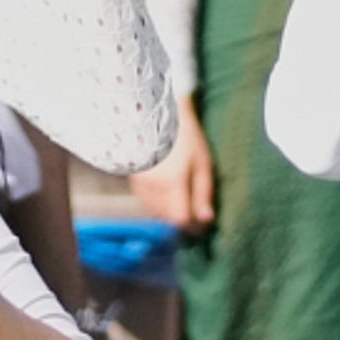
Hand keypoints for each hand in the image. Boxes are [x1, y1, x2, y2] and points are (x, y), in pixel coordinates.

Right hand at [127, 108, 216, 236]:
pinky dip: (157, 201)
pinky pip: (146, 200)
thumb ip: (204, 193)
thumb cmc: (185, 137)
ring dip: (168, 210)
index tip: (201, 221)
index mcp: (172, 183)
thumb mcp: (202, 163)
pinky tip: (166, 190)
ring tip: (180, 195)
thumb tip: (206, 220)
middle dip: (181, 216)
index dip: (192, 224)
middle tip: (193, 206)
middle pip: (167, 217)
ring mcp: (140, 183)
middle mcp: (152, 187)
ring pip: (155, 211)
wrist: (155, 114)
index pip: (180, 219)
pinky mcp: (133, 179)